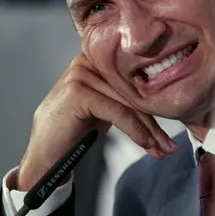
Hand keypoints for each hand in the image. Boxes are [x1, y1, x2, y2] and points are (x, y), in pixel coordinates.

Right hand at [17, 54, 176, 189]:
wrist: (45, 155)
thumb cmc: (75, 130)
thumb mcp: (106, 107)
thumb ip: (127, 97)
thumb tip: (164, 102)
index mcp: (97, 60)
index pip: (134, 83)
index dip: (153, 108)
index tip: (168, 133)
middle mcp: (89, 62)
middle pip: (133, 93)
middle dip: (154, 123)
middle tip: (169, 146)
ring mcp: (82, 74)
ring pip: (129, 104)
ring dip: (149, 131)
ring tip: (161, 149)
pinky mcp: (79, 91)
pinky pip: (118, 111)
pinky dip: (135, 130)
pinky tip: (146, 144)